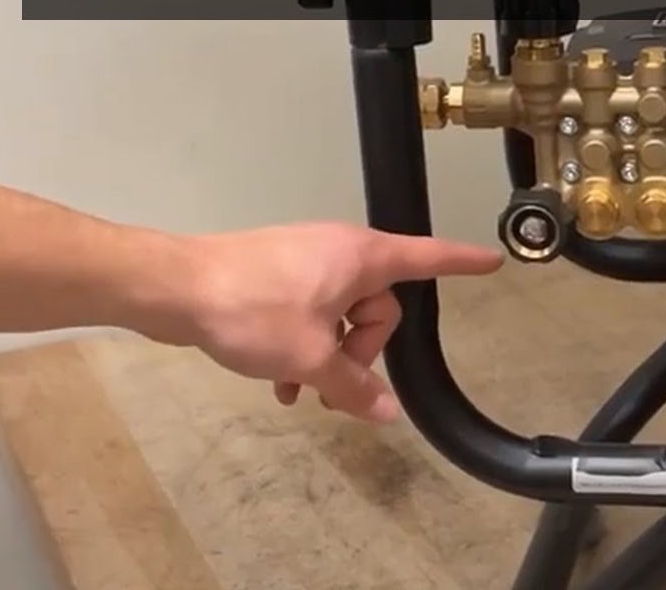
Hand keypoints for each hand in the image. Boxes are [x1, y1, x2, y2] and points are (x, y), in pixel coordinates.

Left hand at [173, 223, 502, 422]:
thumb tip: (388, 412)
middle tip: (331, 386)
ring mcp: (307, 261)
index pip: (427, 258)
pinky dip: (304, 344)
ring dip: (329, 356)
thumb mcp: (309, 357)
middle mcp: (340, 252)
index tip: (492, 261)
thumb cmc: (251, 311)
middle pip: (378, 307)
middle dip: (362, 351)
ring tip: (299, 393)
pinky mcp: (278, 274)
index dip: (462, 262)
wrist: (173, 287)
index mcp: (361, 258)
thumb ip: (354, 386)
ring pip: (341, 315)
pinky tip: (281, 383)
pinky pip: (311, 312)